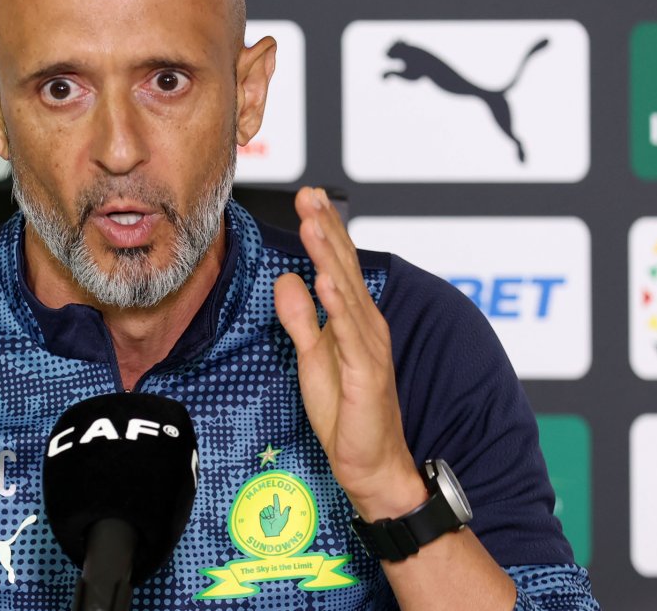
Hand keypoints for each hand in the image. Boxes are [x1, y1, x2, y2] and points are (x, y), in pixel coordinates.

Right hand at [259, 493, 290, 537]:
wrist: (271, 532)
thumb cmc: (278, 527)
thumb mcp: (284, 519)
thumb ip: (286, 512)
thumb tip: (289, 506)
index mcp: (277, 512)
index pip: (276, 504)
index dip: (276, 499)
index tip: (275, 494)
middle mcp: (271, 512)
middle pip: (270, 506)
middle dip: (271, 511)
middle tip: (272, 517)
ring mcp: (266, 514)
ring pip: (266, 508)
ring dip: (267, 513)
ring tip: (269, 519)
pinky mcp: (262, 516)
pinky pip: (262, 511)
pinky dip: (264, 515)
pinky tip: (265, 519)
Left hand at [273, 188, 424, 519]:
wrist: (370, 463)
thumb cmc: (345, 412)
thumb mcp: (311, 357)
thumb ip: (299, 319)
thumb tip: (286, 279)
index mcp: (353, 318)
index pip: (337, 265)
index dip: (324, 230)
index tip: (309, 197)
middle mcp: (366, 324)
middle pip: (344, 267)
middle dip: (327, 228)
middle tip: (310, 193)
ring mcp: (368, 346)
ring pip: (347, 292)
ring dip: (330, 255)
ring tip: (314, 223)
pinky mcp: (366, 373)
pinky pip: (350, 334)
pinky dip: (338, 306)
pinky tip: (326, 281)